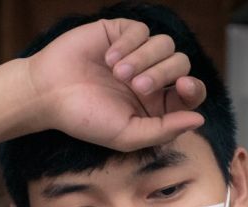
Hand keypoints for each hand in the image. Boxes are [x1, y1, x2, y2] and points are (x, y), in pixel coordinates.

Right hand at [25, 18, 206, 151]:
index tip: (183, 87)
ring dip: (144, 58)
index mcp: (157, 104)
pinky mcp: (120, 32)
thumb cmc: (85, 119)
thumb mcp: (127, 135)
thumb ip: (164, 130)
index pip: (192, 92)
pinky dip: (128, 44)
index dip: (195, 87)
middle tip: (136, 86)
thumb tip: (200, 119)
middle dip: (163, 74)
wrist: (48, 94)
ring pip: (164, 44)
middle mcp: (151, 77)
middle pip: (180, 64)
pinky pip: (141, 29)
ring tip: (118, 73)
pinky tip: (109, 59)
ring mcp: (136, 53)